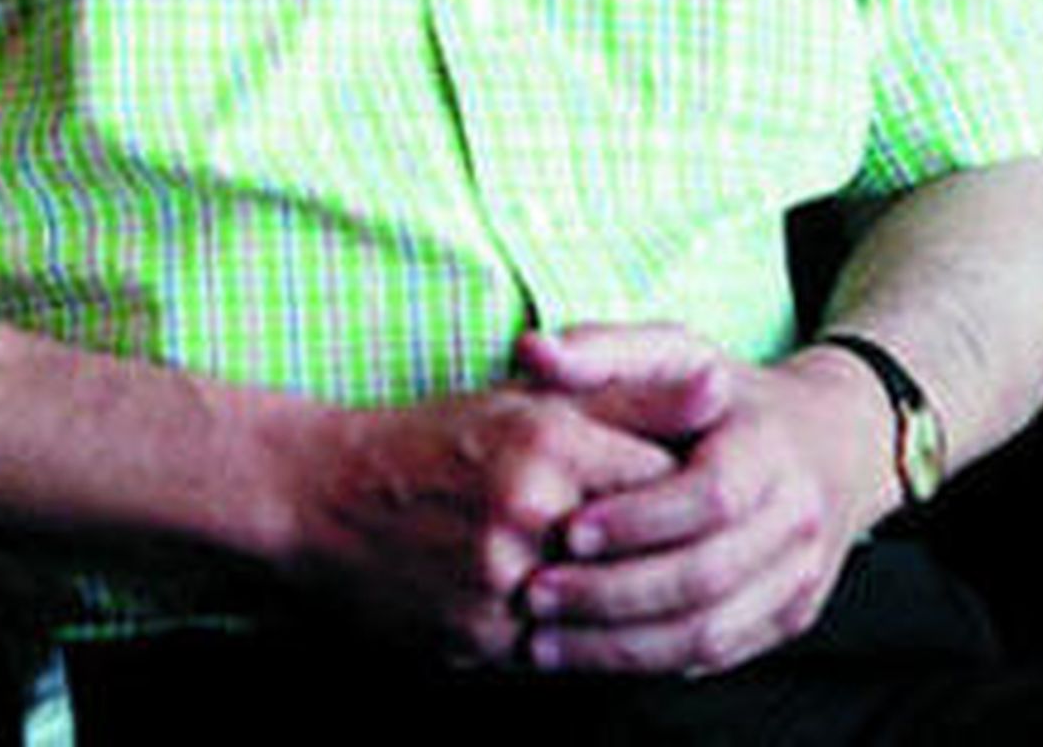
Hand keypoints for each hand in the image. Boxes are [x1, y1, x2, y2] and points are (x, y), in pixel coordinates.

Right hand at [285, 378, 684, 664]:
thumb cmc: (435, 440)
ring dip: (618, 604)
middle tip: (659, 544)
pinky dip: (570, 638)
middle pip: (640, 552)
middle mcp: (526, 511)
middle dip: (654, 552)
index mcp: (546, 441)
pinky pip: (556, 654)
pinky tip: (568, 615)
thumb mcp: (529, 400)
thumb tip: (719, 387)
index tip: (682, 490)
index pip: (664, 481)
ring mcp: (499, 583)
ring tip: (622, 584)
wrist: (323, 496)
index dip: (679, 489)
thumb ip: (630, 398)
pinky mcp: (477, 639)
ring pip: (603, 612)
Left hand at [514, 325, 894, 677]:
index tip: (570, 530)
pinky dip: (650, 661)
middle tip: (537, 593)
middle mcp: (795, 518)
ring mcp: (799, 576)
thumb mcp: (675, 353)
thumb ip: (603, 350)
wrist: (832, 442)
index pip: (710, 496)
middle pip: (706, 576)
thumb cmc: (731, 395)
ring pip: (710, 632)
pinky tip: (591, 653)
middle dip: (614, 592)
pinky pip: (718, 656)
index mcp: (768, 447)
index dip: (639, 518)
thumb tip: (532, 350)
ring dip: (622, 645)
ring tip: (544, 641)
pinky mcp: (789, 617)